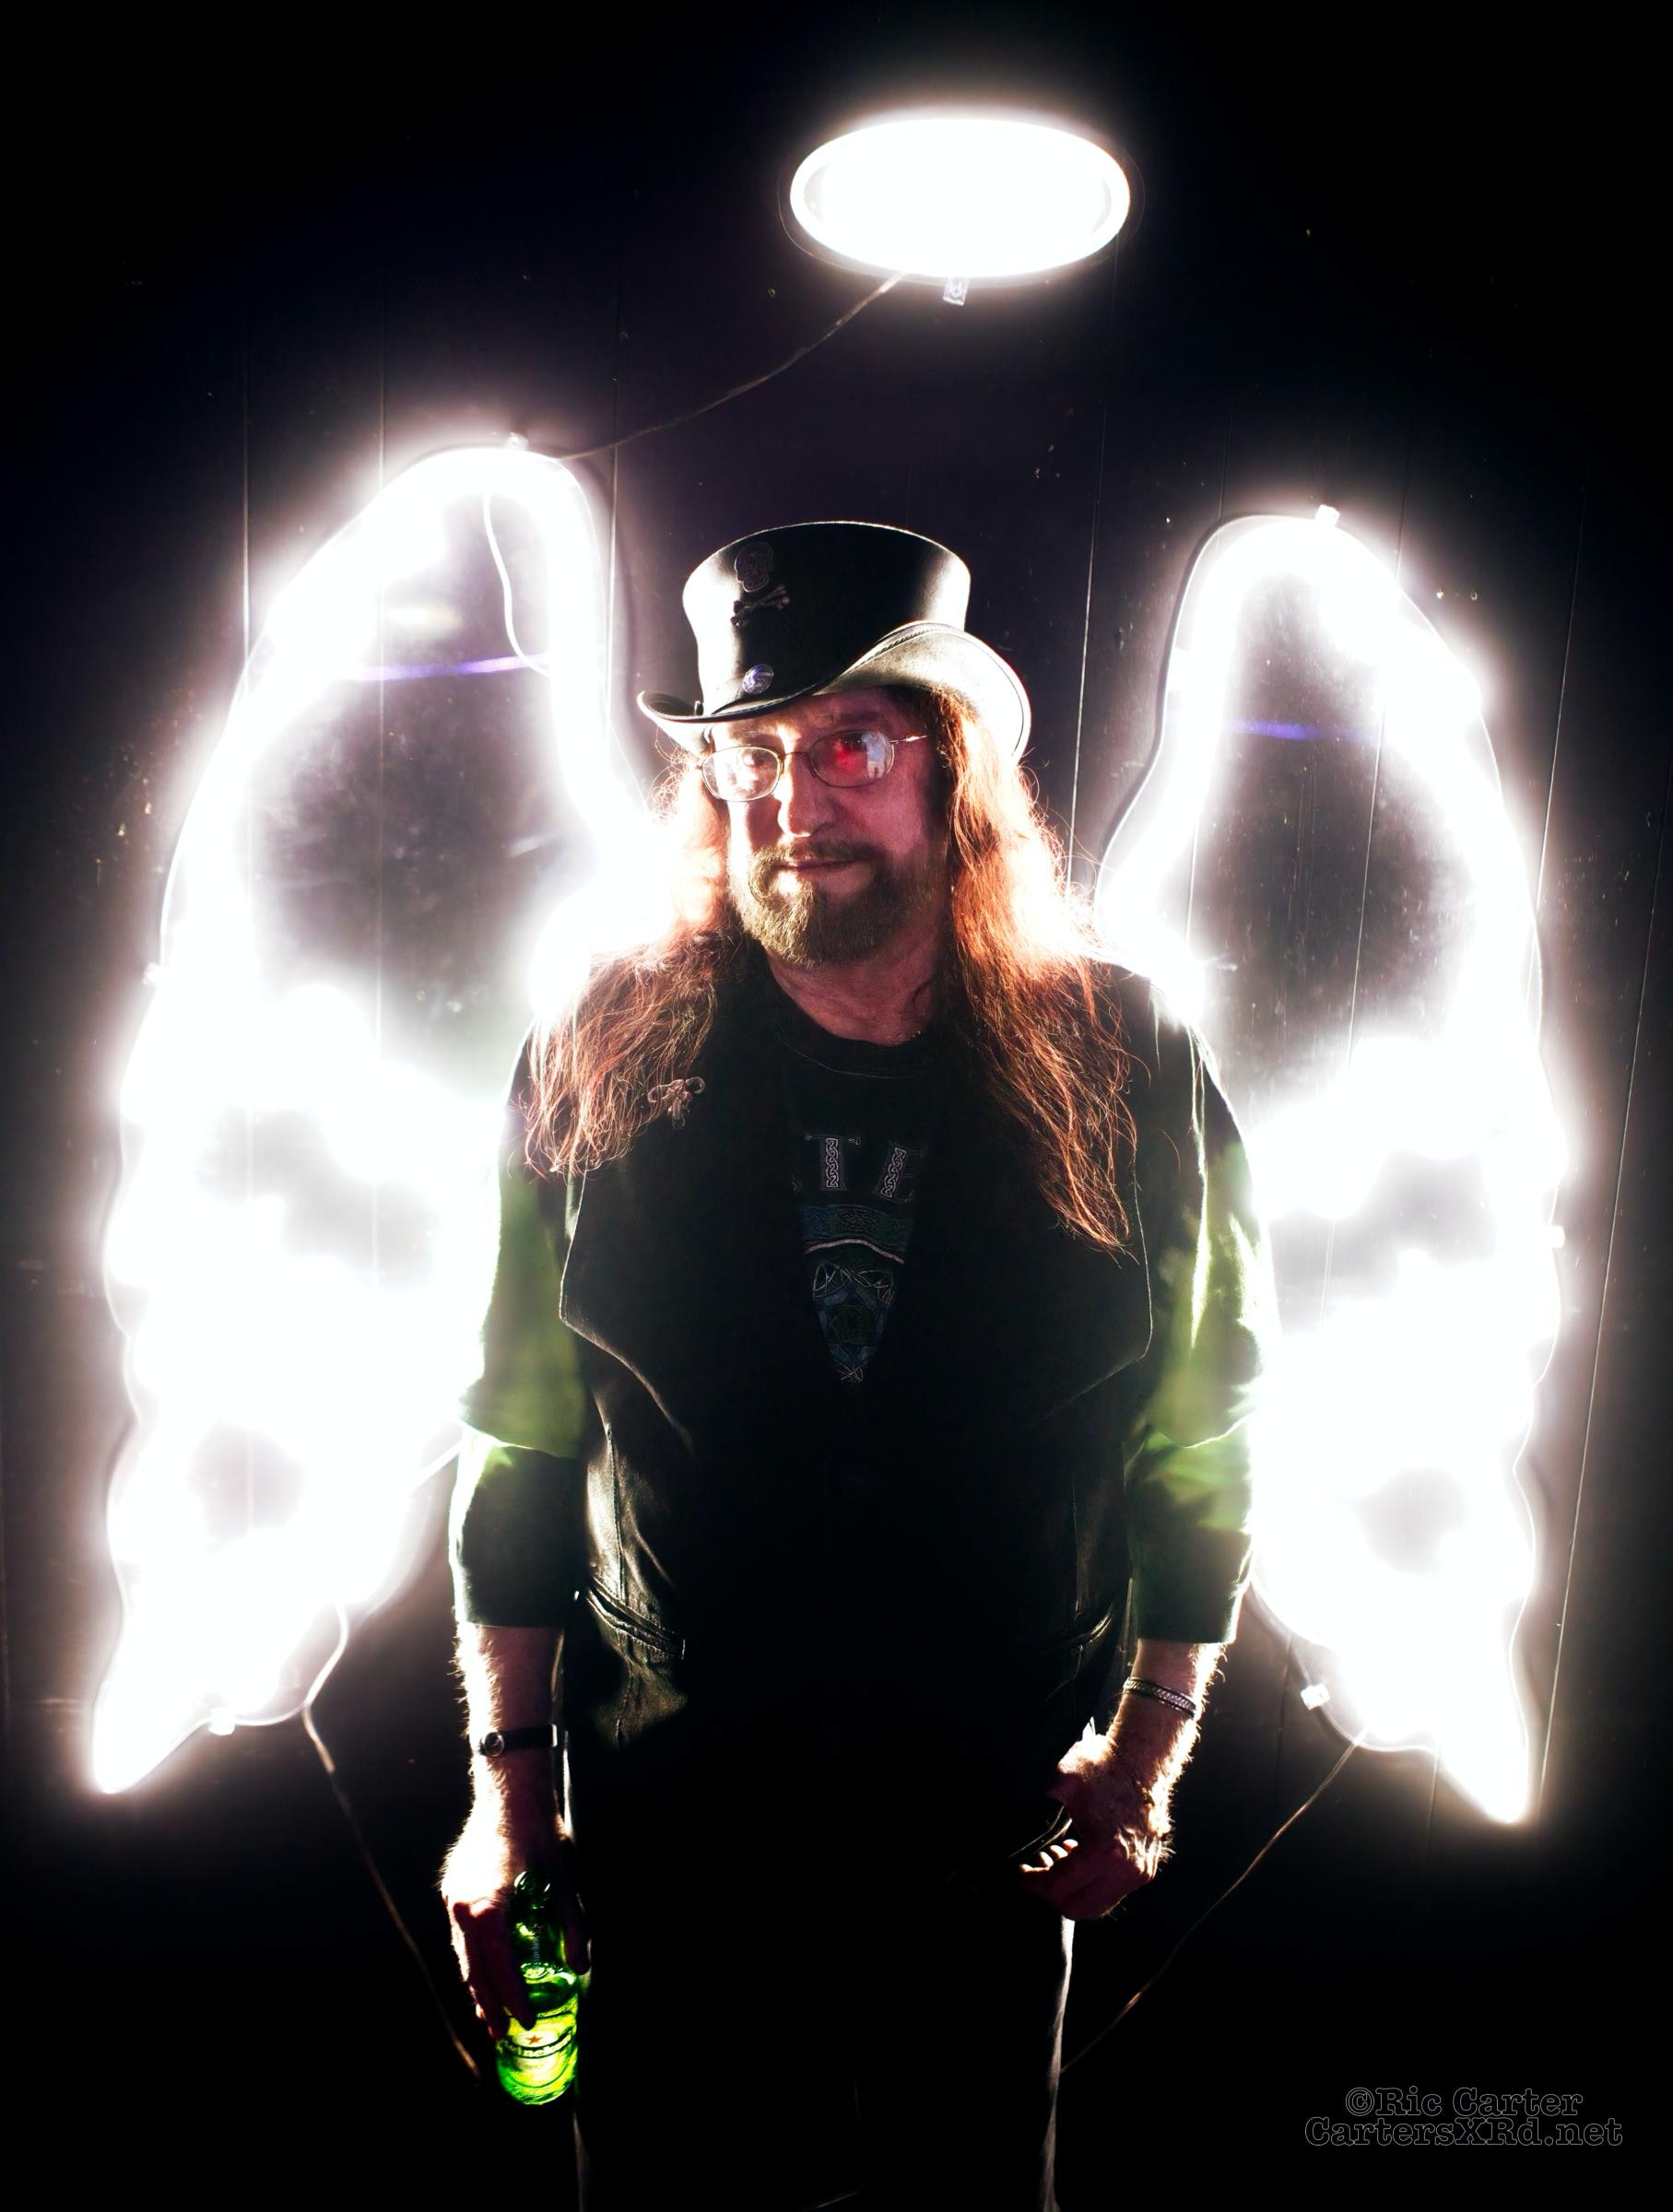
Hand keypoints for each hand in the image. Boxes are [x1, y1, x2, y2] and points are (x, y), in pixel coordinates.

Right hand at [440, 1809, 589, 2041]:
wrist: (509, 1792)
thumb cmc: (538, 1834)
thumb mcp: (563, 1882)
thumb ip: (572, 1926)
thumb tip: (580, 1965)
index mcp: (489, 1910)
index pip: (501, 1969)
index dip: (514, 1999)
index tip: (525, 2021)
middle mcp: (463, 1909)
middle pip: (474, 1970)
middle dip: (489, 2004)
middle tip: (501, 2032)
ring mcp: (453, 1899)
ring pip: (463, 1955)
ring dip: (477, 1986)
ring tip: (490, 2013)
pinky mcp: (452, 1889)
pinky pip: (459, 1936)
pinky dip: (471, 1959)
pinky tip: (482, 1971)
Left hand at [1016, 1724, 1171, 1919]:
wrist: (1144, 1761)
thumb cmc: (1103, 1767)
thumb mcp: (1060, 1780)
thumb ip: (1037, 1806)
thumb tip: (1018, 1822)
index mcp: (1103, 1853)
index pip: (1058, 1888)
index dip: (1033, 1882)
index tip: (1022, 1872)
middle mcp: (1125, 1870)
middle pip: (1077, 1908)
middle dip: (1050, 1894)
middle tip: (1037, 1871)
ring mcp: (1138, 1873)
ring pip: (1096, 1906)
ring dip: (1072, 1891)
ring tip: (1057, 1861)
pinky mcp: (1145, 1870)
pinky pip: (1111, 1893)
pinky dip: (1090, 1885)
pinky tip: (1077, 1858)